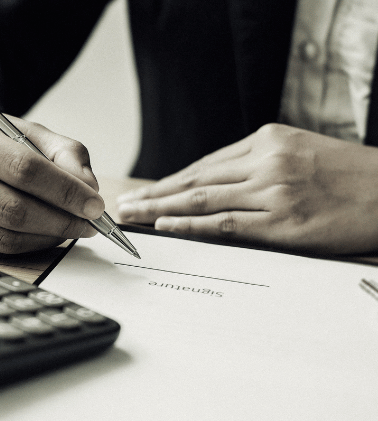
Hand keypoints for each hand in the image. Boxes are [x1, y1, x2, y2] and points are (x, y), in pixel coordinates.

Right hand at [0, 101, 102, 254]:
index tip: (95, 204)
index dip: (64, 190)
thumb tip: (89, 189)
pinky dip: (28, 246)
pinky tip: (44, 234)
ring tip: (71, 228)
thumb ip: (65, 154)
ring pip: (3, 235)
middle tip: (90, 223)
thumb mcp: (27, 132)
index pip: (22, 168)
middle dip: (60, 219)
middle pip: (11, 208)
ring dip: (47, 236)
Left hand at [116, 123, 377, 253]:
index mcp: (268, 140)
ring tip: (133, 217)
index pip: (205, 164)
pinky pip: (224, 224)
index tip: (145, 191)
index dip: (169, 180)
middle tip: (124, 205)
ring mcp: (273, 192)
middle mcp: (267, 162)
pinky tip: (166, 227)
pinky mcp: (283, 223)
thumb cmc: (349, 176)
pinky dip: (190, 225)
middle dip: (154, 194)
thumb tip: (213, 183)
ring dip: (160, 209)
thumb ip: (259, 163)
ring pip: (201, 200)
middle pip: (194, 180)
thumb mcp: (301, 151)